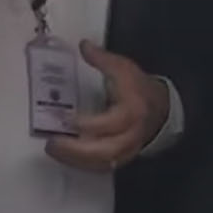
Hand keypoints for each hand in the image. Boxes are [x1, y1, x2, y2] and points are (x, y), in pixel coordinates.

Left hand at [45, 40, 170, 173]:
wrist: (160, 108)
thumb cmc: (138, 87)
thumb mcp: (123, 67)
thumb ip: (102, 58)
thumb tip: (83, 45)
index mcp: (132, 111)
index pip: (111, 123)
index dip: (88, 123)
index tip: (66, 118)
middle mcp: (130, 134)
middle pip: (105, 150)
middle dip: (76, 149)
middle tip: (52, 142)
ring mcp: (127, 149)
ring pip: (102, 162)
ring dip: (75, 159)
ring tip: (53, 149)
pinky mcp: (122, 157)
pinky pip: (102, 167)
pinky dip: (82, 164)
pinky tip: (65, 157)